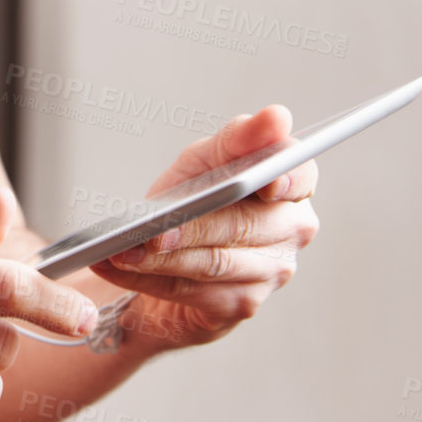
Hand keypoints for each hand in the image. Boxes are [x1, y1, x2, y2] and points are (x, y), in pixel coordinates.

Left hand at [89, 107, 318, 350]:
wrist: (176, 246)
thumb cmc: (199, 192)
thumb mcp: (208, 158)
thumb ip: (238, 139)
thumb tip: (277, 118)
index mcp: (294, 183)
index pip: (299, 175)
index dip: (284, 179)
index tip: (265, 181)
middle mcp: (293, 228)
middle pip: (243, 225)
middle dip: (192, 227)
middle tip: (151, 229)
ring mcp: (273, 271)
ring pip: (214, 262)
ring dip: (161, 258)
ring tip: (123, 250)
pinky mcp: (242, 303)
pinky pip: (193, 290)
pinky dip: (150, 278)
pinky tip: (122, 266)